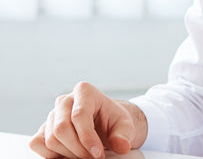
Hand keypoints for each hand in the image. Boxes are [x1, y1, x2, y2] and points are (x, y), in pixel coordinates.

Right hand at [29, 82, 146, 158]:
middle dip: (77, 149)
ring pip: (50, 139)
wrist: (104, 125)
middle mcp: (65, 100)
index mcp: (85, 91)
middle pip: (61, 129)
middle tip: (92, 158)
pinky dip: (51, 155)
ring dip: (67, 154)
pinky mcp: (43, 128)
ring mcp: (52, 114)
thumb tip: (122, 145)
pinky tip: (69, 154)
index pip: (79, 115)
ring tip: (84, 156)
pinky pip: (37, 144)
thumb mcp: (124, 126)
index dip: (87, 138)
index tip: (98, 154)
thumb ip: (124, 135)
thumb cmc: (113, 122)